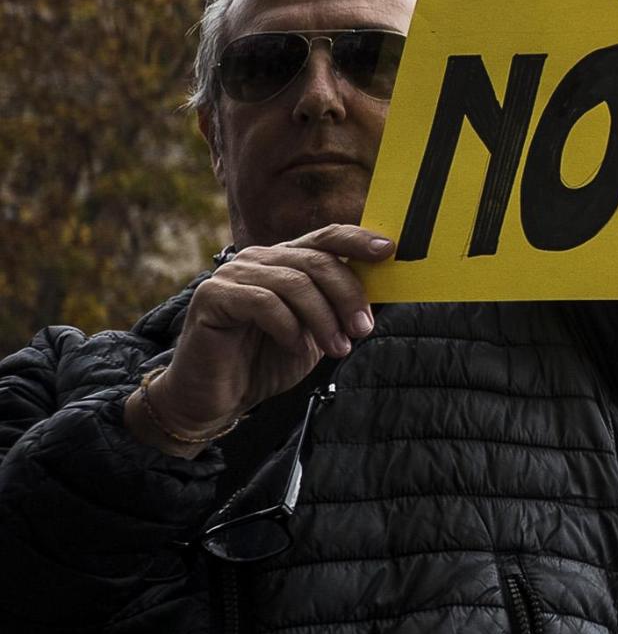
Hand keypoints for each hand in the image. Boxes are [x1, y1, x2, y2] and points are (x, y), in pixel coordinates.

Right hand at [129, 225, 389, 455]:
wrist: (218, 397)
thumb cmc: (268, 360)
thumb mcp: (317, 329)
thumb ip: (340, 304)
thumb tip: (385, 285)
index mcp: (286, 259)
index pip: (327, 237)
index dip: (358, 240)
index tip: (389, 252)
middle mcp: (260, 258)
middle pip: (317, 261)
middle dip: (348, 296)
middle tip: (363, 329)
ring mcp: (233, 274)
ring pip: (295, 283)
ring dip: (323, 318)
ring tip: (336, 348)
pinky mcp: (212, 295)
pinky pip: (263, 301)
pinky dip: (287, 326)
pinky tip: (293, 346)